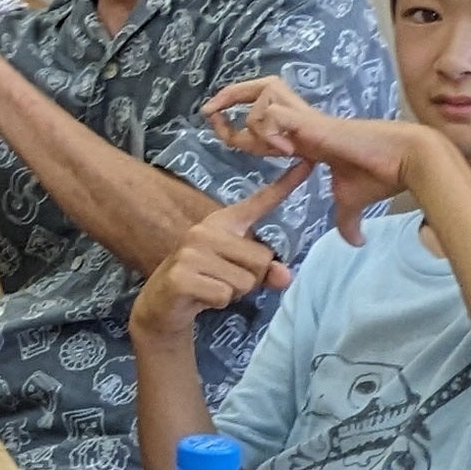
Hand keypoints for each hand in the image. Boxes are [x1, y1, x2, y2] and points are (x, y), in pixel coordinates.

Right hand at [131, 163, 306, 339]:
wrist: (162, 306)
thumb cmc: (205, 283)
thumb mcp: (239, 274)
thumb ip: (265, 272)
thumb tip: (286, 275)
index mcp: (222, 222)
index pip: (258, 202)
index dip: (285, 185)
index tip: (308, 164)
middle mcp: (204, 230)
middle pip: (262, 259)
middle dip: (251, 279)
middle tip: (224, 280)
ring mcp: (190, 251)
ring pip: (245, 281)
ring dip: (234, 294)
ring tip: (211, 288)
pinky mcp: (181, 276)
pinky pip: (225, 295)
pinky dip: (218, 304)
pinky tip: (201, 298)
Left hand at [203, 75, 424, 244]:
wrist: (402, 161)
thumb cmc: (379, 176)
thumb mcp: (352, 202)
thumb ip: (346, 220)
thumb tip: (355, 242)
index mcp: (303, 136)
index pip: (262, 119)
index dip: (239, 127)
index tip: (220, 132)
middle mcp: (301, 120)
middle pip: (256, 89)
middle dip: (229, 97)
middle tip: (207, 112)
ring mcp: (306, 117)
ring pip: (260, 97)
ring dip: (253, 123)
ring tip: (270, 149)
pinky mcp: (311, 120)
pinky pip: (272, 113)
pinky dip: (268, 129)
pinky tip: (284, 150)